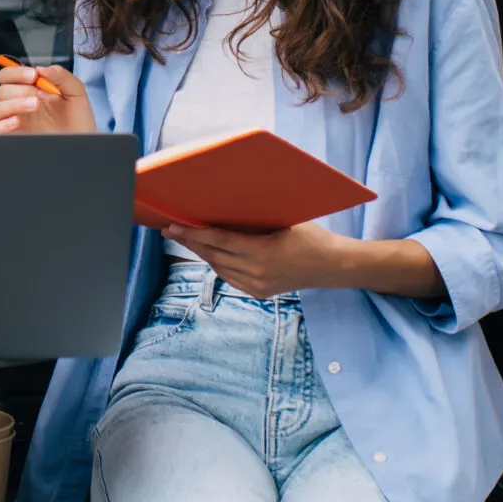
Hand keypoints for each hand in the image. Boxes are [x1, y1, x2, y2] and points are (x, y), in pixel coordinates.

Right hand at [0, 62, 96, 134]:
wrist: (84, 144)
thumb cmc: (78, 121)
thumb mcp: (75, 92)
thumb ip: (61, 75)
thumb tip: (41, 68)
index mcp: (30, 90)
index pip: (9, 75)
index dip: (16, 72)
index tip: (33, 75)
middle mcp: (19, 104)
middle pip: (2, 90)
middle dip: (19, 89)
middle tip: (37, 94)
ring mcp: (15, 122)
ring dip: (13, 103)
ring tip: (35, 105)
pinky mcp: (14, 137)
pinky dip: (2, 125)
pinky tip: (17, 121)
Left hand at [165, 221, 356, 300]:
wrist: (331, 266)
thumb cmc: (310, 235)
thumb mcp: (283, 221)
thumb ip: (254, 220)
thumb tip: (222, 208)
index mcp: (263, 252)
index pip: (219, 241)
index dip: (193, 233)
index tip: (174, 226)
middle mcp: (257, 272)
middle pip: (214, 255)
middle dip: (191, 242)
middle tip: (171, 230)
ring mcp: (258, 286)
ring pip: (219, 268)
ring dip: (202, 253)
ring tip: (188, 240)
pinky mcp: (259, 293)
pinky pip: (230, 277)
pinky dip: (218, 264)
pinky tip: (210, 253)